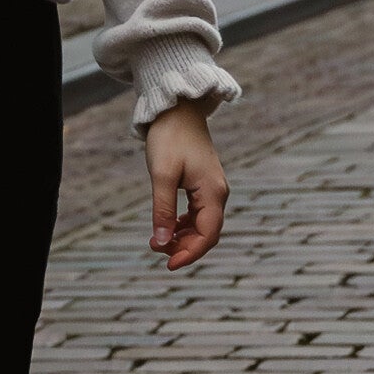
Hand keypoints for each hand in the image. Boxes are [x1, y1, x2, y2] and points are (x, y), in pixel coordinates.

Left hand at [145, 99, 227, 270]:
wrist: (176, 109)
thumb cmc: (169, 138)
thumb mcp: (161, 175)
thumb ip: (162, 210)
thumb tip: (161, 242)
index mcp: (213, 192)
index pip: (207, 235)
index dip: (190, 254)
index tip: (168, 265)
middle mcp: (218, 193)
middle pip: (206, 233)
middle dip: (183, 247)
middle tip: (155, 250)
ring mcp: (212, 189)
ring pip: (202, 225)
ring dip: (182, 237)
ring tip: (157, 241)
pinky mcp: (203, 184)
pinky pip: (198, 214)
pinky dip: (183, 225)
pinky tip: (167, 228)